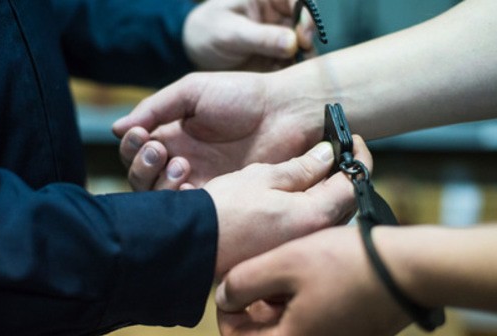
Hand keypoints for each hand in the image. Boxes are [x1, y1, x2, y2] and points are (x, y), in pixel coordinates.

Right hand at [112, 71, 322, 190]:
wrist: (285, 112)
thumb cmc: (241, 94)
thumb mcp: (192, 92)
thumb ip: (156, 108)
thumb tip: (117, 129)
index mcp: (172, 136)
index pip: (136, 152)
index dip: (131, 147)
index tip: (141, 136)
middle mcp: (180, 161)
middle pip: (141, 177)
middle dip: (141, 166)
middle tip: (159, 151)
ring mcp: (200, 182)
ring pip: (160, 197)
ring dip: (159, 182)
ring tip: (182, 164)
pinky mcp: (220, 199)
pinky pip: (190, 210)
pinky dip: (181, 201)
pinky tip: (190, 185)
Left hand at [183, 0, 315, 70]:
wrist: (198, 49)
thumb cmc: (209, 30)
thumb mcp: (231, 33)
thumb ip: (261, 37)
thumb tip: (292, 42)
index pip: (296, 3)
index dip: (305, 18)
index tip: (304, 38)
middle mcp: (278, 17)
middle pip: (304, 28)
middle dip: (307, 45)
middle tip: (305, 63)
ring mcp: (279, 38)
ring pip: (301, 48)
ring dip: (303, 62)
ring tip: (298, 78)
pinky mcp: (277, 58)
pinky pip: (292, 65)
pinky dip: (293, 75)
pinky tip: (289, 86)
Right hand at [206, 135, 370, 275]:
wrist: (190, 245)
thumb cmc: (221, 210)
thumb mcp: (261, 178)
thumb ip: (300, 168)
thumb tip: (327, 156)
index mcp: (312, 216)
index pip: (353, 183)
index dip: (359, 157)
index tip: (354, 140)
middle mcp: (311, 237)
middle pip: (343, 202)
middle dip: (342, 176)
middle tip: (332, 155)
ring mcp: (298, 248)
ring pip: (326, 215)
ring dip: (325, 193)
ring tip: (311, 173)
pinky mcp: (283, 252)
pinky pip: (308, 228)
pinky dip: (308, 209)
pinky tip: (291, 199)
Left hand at [215, 225, 410, 335]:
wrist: (409, 269)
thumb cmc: (345, 264)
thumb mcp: (284, 262)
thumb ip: (243, 282)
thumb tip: (223, 296)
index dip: (228, 310)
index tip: (234, 284)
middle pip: (262, 335)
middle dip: (255, 305)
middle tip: (265, 273)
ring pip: (286, 327)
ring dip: (277, 302)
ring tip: (290, 271)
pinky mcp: (347, 334)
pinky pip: (310, 324)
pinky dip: (301, 304)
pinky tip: (311, 279)